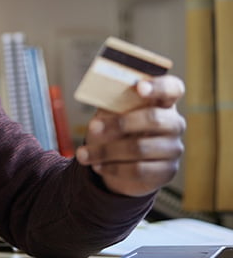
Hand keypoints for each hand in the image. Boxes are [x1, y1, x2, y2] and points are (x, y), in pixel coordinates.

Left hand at [75, 75, 185, 196]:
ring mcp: (173, 148)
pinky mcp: (167, 171)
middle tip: (92, 127)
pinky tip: (98, 166)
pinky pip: (139, 170)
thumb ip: (113, 102)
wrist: (117, 161)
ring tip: (83, 154)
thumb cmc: (115, 126)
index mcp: (162, 101)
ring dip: (106, 151)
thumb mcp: (111, 111)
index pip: (172, 88)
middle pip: (154, 118)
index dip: (159, 86)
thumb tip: (105, 95)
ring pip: (140, 147)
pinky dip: (113, 168)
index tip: (139, 87)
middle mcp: (173, 123)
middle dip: (119, 123)